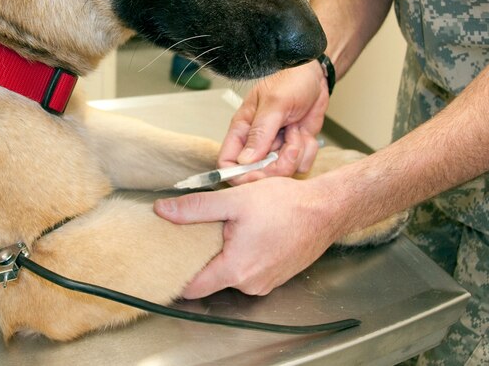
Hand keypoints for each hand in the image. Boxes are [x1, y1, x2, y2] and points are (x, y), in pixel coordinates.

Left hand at [154, 177, 339, 296]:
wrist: (325, 210)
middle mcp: (250, 284)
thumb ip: (195, 208)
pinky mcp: (276, 276)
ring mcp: (265, 283)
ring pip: (231, 273)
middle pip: (211, 279)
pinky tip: (247, 234)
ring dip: (225, 254)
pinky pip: (249, 270)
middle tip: (195, 233)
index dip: (177, 274)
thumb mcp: (233, 200)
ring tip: (226, 229)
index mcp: (235, 270)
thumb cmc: (285, 205)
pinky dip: (242, 255)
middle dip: (202, 257)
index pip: (193, 287)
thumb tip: (163, 211)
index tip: (167, 261)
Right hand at [220, 61, 328, 179]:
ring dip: (295, 153)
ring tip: (296, 129)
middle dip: (277, 164)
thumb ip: (259, 133)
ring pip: (282, 172)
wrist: (316, 76)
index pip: (227, 162)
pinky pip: (300, 165)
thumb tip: (244, 160)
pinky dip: (308, 151)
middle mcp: (256, 142)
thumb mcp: (274, 103)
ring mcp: (276, 147)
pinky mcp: (293, 148)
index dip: (239, 174)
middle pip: (258, 173)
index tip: (258, 174)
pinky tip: (305, 132)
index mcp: (242, 130)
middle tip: (290, 142)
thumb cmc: (290, 80)